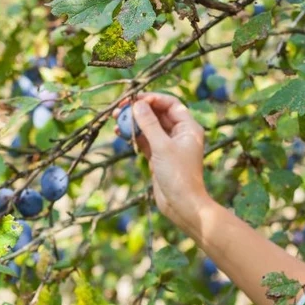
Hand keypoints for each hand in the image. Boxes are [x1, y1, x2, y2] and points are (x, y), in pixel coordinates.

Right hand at [113, 93, 212, 231]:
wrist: (182, 205)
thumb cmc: (178, 175)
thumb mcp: (162, 146)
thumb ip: (149, 124)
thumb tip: (137, 104)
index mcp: (188, 127)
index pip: (170, 104)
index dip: (153, 99)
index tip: (135, 99)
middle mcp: (180, 134)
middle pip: (158, 114)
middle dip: (139, 110)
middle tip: (120, 108)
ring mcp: (169, 146)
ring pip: (149, 127)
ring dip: (134, 123)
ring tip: (116, 119)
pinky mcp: (159, 157)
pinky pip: (145, 141)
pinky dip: (134, 136)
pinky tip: (119, 133)